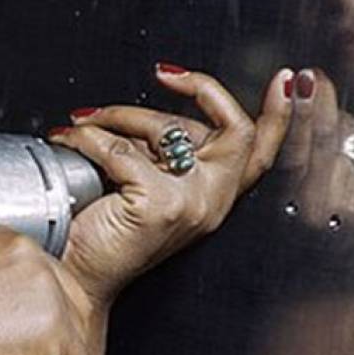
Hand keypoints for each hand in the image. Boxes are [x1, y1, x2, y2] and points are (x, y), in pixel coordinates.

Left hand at [45, 64, 292, 306]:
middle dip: (197, 89)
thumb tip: (146, 113)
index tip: (283, 79)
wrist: (75, 278)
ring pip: (169, 127)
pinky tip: (70, 139)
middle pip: (233, 127)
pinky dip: (87, 138)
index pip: (262, 151)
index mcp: (215, 196)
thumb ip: (161, 152)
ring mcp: (190, 204)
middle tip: (162, 76)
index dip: (280, 113)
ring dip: (120, 112)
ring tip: (86, 121)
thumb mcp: (145, 183)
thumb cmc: (102, 234)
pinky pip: (120, 148)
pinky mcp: (159, 205)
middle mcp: (212, 201)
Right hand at [268, 67, 353, 286]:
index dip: (299, 108)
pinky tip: (343, 163)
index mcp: (295, 207)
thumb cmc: (284, 254)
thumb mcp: (266, 212)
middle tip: (310, 77)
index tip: (296, 78)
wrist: (326, 300)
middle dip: (321, 99)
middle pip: (332, 132)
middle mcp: (334, 206)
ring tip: (319, 138)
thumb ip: (275, 166)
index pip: (299, 145)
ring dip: (338, 126)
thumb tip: (284, 107)